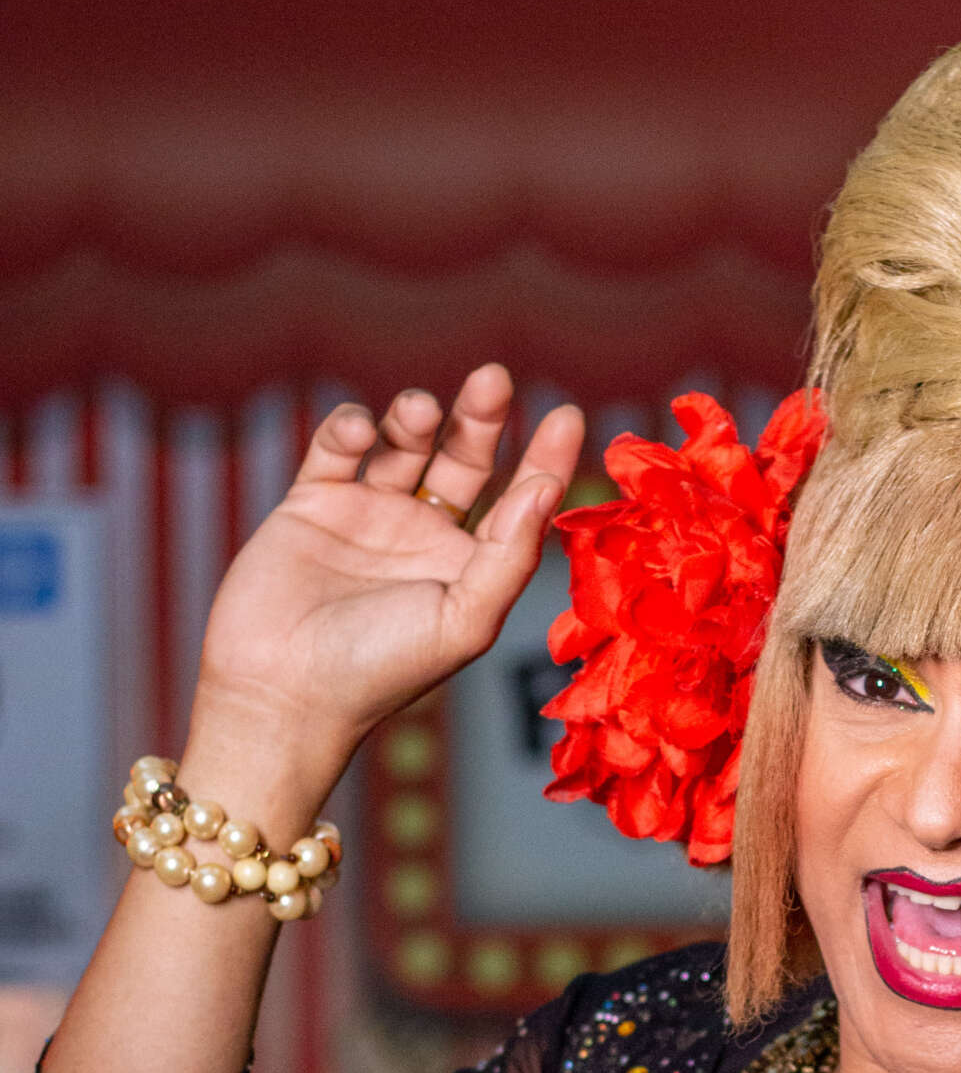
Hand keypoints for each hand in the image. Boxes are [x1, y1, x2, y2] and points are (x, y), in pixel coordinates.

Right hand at [187, 365, 581, 800]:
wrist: (280, 694)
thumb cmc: (380, 672)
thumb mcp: (464, 621)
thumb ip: (509, 556)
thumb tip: (546, 488)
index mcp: (469, 569)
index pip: (519, 501)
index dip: (545, 458)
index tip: (567, 412)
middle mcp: (424, 539)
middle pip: (464, 459)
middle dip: (481, 418)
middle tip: (495, 378)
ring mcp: (367, 518)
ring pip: (402, 445)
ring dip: (415, 418)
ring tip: (420, 410)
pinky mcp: (310, 505)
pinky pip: (336, 450)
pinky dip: (348, 428)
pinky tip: (358, 428)